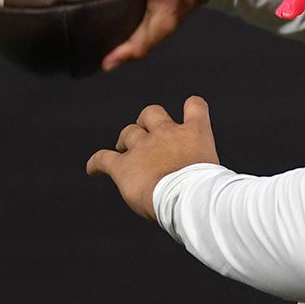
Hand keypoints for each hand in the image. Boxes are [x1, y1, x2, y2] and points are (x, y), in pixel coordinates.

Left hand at [86, 96, 219, 219]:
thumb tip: (199, 181)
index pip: (195, 105)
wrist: (189, 198)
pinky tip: (93, 170)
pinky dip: (96, 163)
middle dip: (146, 122)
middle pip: (151, 112)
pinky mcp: (124, 166)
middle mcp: (168, 133)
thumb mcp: (211, 171)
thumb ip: (200, 166)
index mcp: (195, 132)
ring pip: (128, 132)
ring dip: (125, 141)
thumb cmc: (206, 191)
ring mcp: (144, 147)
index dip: (191, 107)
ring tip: (124, 152)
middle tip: (145, 138)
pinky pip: (103, 158)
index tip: (187, 115)